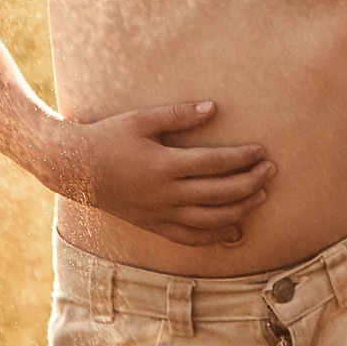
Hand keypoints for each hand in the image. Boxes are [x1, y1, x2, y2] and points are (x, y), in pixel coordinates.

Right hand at [54, 100, 274, 246]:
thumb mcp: (141, 119)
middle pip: (219, 193)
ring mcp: (160, 214)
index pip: (214, 164)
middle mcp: (165, 194)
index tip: (262, 150)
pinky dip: (214, 236)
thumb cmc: (108, 137)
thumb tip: (213, 108)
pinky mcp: (154, 225)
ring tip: (260, 196)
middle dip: (249, 182)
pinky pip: (189, 237)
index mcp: (164, 165)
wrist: (75, 169)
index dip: (242, 158)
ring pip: (210, 220)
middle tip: (270, 170)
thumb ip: (178, 114)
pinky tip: (233, 229)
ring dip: (240, 209)